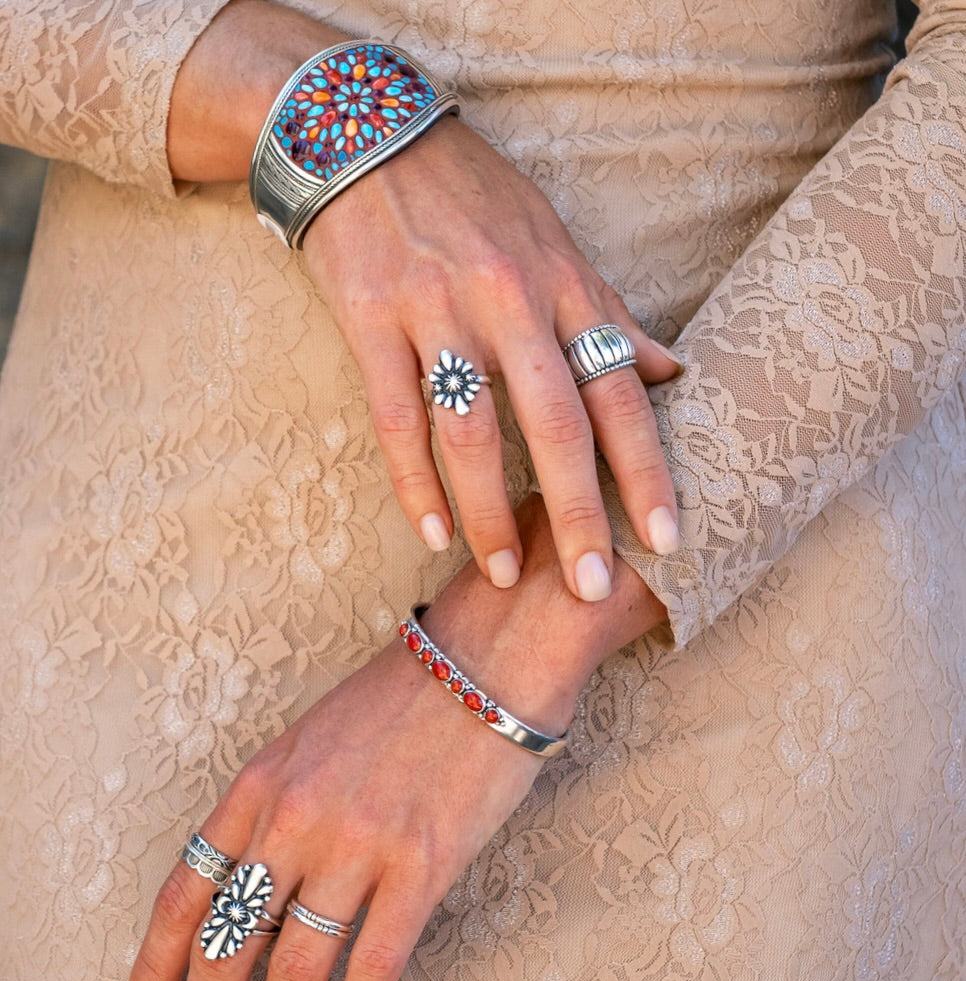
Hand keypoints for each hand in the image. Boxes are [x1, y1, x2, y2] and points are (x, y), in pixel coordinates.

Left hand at [122, 497, 668, 980]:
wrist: (487, 659)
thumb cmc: (402, 696)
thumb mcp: (311, 740)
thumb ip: (274, 808)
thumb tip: (252, 890)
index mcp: (261, 784)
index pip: (186, 891)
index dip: (156, 964)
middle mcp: (296, 819)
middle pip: (227, 940)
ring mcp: (359, 844)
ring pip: (296, 963)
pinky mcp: (423, 865)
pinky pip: (377, 960)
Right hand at [302, 115, 681, 601]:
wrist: (366, 134)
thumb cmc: (473, 197)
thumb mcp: (556, 242)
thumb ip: (611, 315)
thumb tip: (675, 372)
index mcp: (563, 285)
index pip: (619, 390)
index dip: (647, 468)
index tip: (669, 538)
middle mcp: (509, 301)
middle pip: (554, 423)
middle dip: (577, 513)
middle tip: (590, 587)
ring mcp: (437, 310)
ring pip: (470, 431)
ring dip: (488, 513)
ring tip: (502, 575)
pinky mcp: (371, 320)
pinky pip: (395, 417)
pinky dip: (413, 482)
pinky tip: (432, 533)